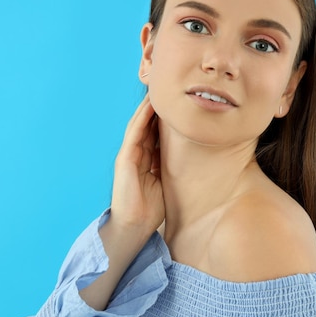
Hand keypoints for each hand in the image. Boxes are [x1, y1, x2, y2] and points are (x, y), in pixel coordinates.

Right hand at [109, 95, 163, 235]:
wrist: (134, 227)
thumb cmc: (151, 209)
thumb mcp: (165, 181)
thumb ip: (170, 166)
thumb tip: (191, 154)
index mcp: (145, 159)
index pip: (155, 133)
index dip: (164, 117)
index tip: (177, 103)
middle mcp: (136, 154)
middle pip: (147, 124)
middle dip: (156, 108)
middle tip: (168, 89)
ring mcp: (128, 155)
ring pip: (139, 124)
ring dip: (147, 107)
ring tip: (158, 91)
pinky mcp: (124, 160)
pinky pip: (134, 134)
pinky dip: (141, 119)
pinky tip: (149, 107)